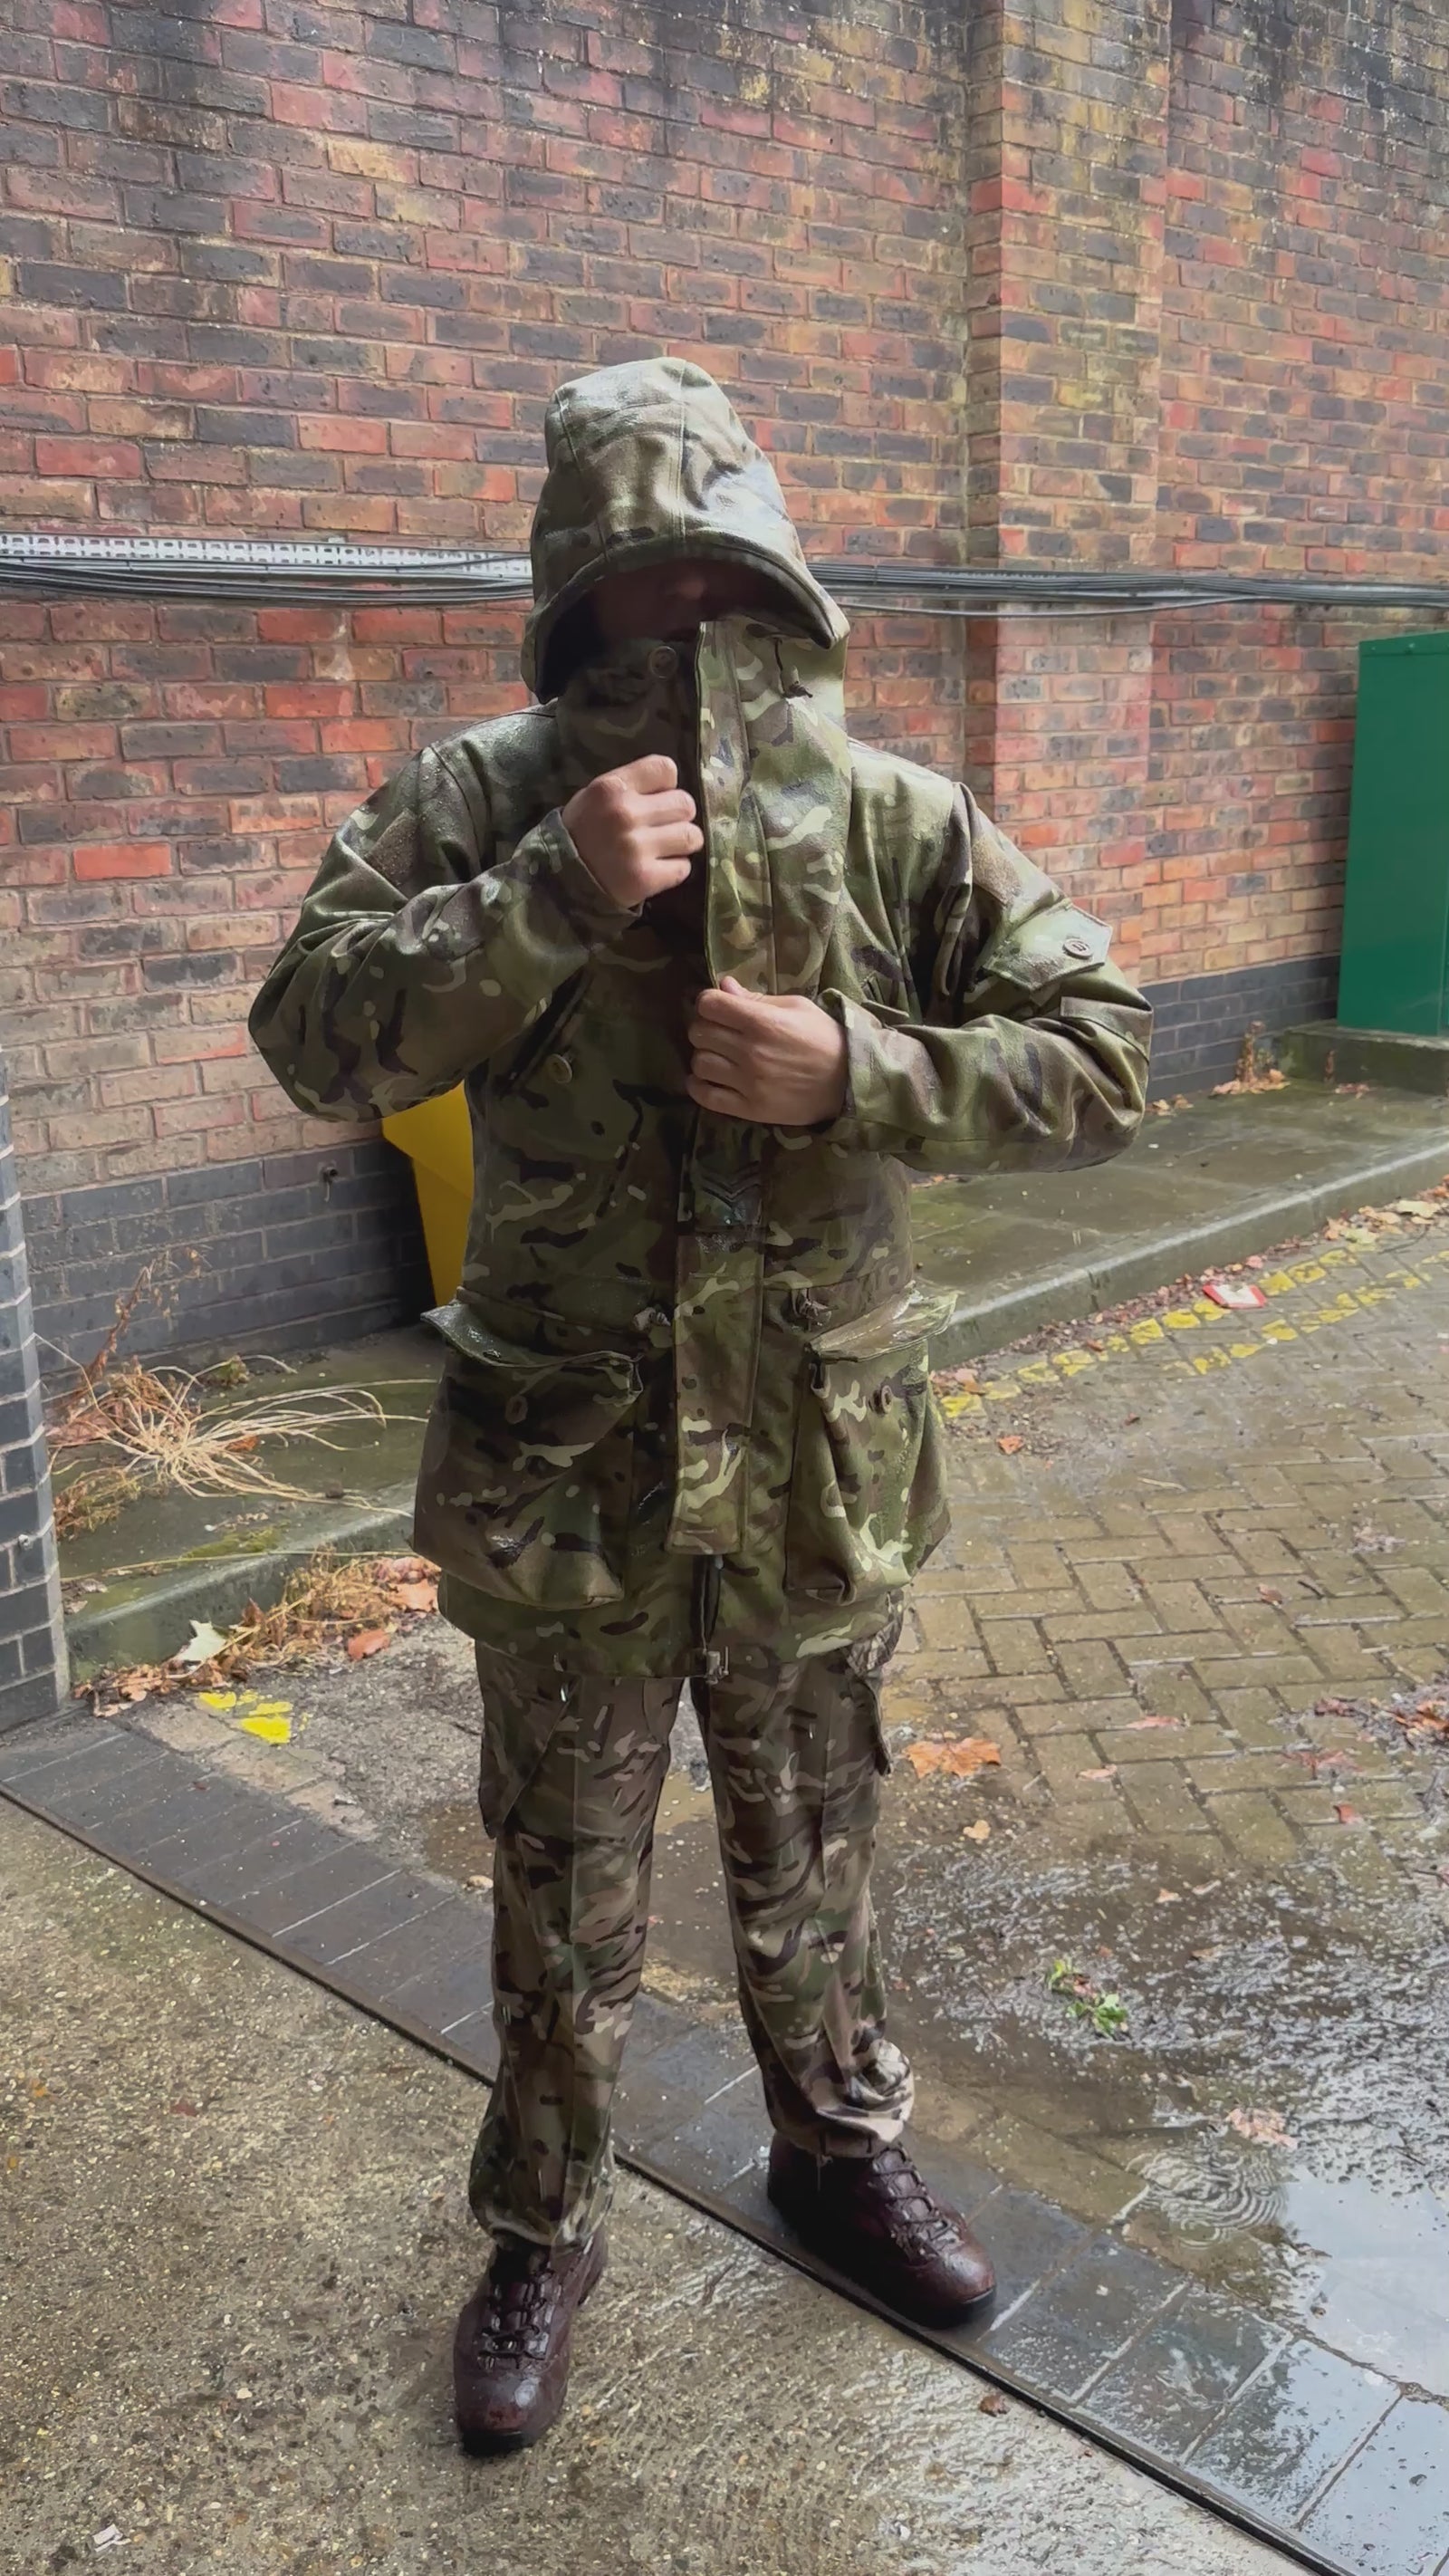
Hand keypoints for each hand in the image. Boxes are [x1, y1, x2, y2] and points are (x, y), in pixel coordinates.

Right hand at [561, 755, 701, 908]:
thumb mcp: (594, 796)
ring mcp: (637, 848)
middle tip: (662, 827)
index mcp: (612, 788)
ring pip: (691, 836)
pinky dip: (674, 869)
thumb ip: (630, 785)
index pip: (666, 769)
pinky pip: (683, 867)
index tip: (656, 799)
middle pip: (685, 803)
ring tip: (663, 848)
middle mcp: (625, 814)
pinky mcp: (645, 878)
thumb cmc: (581, 833)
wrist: (560, 881)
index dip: (666, 785)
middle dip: (677, 816)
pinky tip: (656, 868)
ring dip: (681, 843)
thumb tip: (670, 787)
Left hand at [688, 977, 847, 1125]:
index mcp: (762, 1021)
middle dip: (706, 1027)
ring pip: (699, 1063)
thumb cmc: (824, 1037)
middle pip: (699, 1033)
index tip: (718, 1007)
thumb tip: (723, 985)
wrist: (849, 1081)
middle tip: (720, 1032)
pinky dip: (698, 1086)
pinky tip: (707, 1079)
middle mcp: (751, 1051)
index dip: (709, 1003)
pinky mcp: (750, 1108)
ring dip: (704, 1056)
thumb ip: (757, 998)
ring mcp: (749, 1082)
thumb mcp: (797, 1007)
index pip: (709, 1005)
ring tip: (719, 1057)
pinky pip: (706, 1097)